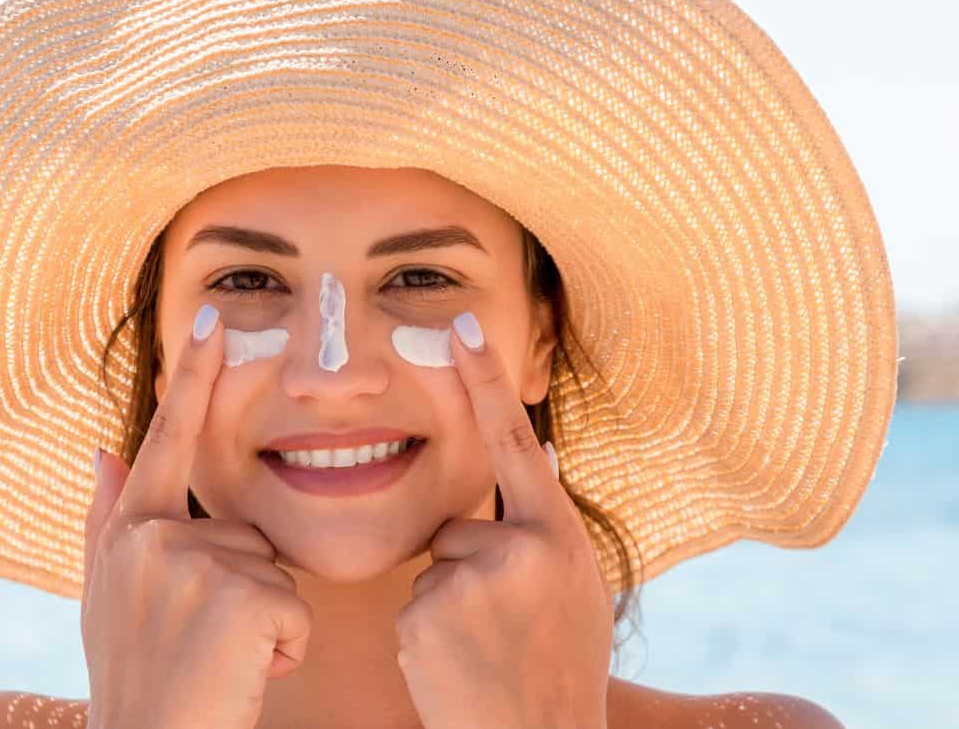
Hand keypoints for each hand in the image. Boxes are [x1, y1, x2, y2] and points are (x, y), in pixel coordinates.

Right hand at [81, 303, 313, 728]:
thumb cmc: (136, 680)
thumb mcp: (107, 600)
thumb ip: (107, 519)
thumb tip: (104, 447)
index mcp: (130, 531)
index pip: (168, 440)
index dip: (192, 379)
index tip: (212, 316)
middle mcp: (155, 538)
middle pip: (245, 533)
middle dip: (244, 588)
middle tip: (202, 644)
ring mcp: (196, 566)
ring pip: (273, 573)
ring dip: (264, 622)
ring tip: (220, 661)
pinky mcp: (240, 600)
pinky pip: (294, 611)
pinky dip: (284, 650)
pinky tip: (245, 674)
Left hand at [394, 311, 612, 728]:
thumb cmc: (560, 667)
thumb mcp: (578, 589)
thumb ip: (550, 527)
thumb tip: (533, 454)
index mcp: (559, 537)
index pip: (514, 441)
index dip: (486, 379)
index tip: (459, 324)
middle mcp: (518, 549)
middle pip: (460, 525)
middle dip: (469, 567)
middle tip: (502, 626)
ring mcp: (470, 581)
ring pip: (436, 566)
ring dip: (450, 602)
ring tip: (486, 649)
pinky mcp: (426, 614)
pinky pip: (413, 602)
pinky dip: (429, 632)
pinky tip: (459, 664)